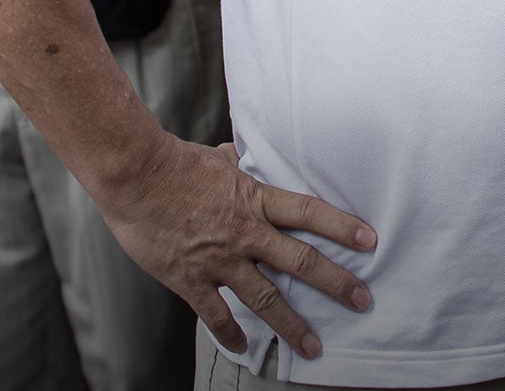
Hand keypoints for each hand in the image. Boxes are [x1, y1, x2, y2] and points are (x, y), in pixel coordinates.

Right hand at [99, 137, 375, 359]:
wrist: (135, 177)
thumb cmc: (175, 163)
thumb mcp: (219, 159)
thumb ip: (238, 165)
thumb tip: (243, 156)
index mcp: (255, 200)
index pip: (310, 213)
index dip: (342, 226)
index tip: (369, 241)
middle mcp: (245, 233)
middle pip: (300, 261)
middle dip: (335, 283)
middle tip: (362, 300)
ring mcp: (220, 260)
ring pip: (265, 298)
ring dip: (292, 325)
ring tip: (313, 346)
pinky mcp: (191, 280)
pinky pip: (216, 315)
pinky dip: (231, 334)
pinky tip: (244, 347)